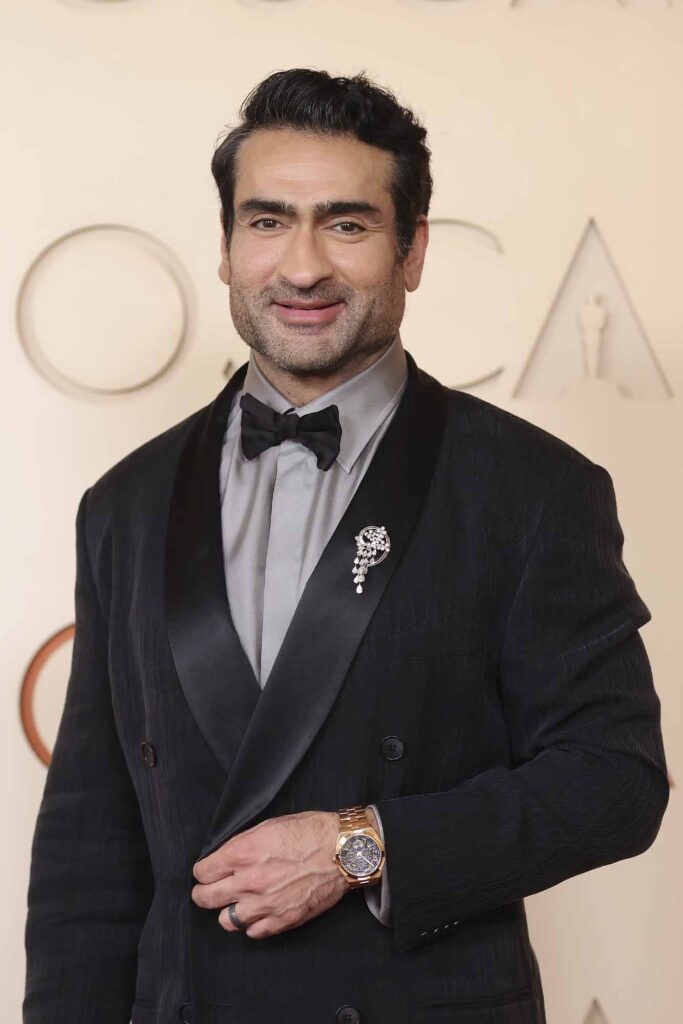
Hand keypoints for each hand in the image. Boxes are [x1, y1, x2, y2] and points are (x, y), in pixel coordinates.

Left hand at [191, 810, 348, 938]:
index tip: (206, 872)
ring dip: (228, 911)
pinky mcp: (282, 919)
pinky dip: (251, 924)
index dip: (203, 871)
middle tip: (207, 891)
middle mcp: (249, 881)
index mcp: (244, 853)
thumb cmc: (310, 832)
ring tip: (236, 903)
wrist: (342, 852)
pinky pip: (253, 932)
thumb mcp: (269, 825)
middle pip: (207, 898)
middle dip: (203, 893)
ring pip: (226, 921)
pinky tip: (257, 912)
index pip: (203, 872)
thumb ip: (243, 844)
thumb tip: (225, 858)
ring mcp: (265, 904)